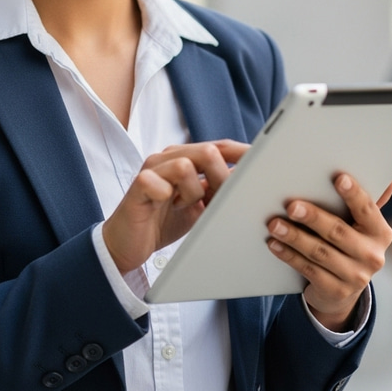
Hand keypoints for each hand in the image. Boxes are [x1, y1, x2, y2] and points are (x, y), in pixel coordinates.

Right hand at [102, 140, 248, 274]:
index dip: (242, 154)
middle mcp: (168, 157)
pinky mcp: (138, 184)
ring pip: (186, 165)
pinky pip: (159, 182)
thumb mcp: (199, 205)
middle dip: (222, 178)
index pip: (220, 146)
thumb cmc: (163, 221)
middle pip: (208, 151)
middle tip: (217, 201)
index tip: (265, 164)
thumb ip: (218, 189)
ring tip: (182, 206)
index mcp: (185, 157)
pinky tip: (166, 206)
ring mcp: (152, 168)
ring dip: (192, 193)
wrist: (127, 244)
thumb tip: (251, 180)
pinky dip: (167, 196)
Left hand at [265, 174, 391, 331]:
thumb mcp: (360, 225)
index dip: (353, 193)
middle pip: (338, 232)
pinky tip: (274, 244)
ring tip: (274, 224)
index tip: (338, 177)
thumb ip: (367, 202)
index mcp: (380, 232)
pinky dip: (289, 255)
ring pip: (320, 252)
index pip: (367, 209)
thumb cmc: (348, 243)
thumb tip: (391, 177)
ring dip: (294, 237)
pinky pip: (308, 270)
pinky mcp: (336, 291)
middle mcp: (372, 255)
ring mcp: (356, 277)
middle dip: (313, 217)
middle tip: (291, 205)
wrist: (343, 290)